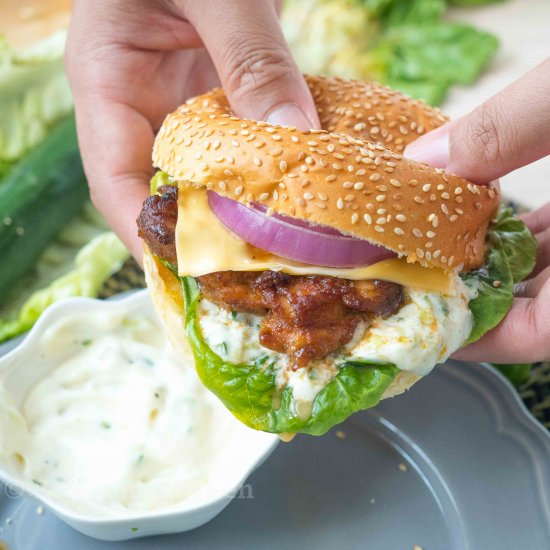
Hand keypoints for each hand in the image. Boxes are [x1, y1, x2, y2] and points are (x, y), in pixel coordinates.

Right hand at [66, 0, 319, 258]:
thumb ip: (252, 60)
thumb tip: (294, 139)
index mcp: (108, 81)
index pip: (114, 180)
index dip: (145, 235)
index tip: (186, 274)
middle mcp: (141, 104)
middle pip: (161, 190)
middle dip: (198, 236)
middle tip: (246, 277)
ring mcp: (181, 103)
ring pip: (203, 175)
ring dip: (236, 212)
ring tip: (277, 252)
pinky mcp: (220, 96)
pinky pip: (237, 146)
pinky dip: (262, 174)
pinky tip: (294, 196)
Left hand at [405, 58, 549, 362]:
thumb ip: (511, 129)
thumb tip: (426, 158)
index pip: (541, 335)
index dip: (482, 338)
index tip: (430, 324)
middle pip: (541, 307)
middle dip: (479, 295)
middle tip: (419, 279)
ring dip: (496, 262)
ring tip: (438, 248)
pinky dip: (527, 233)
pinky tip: (487, 217)